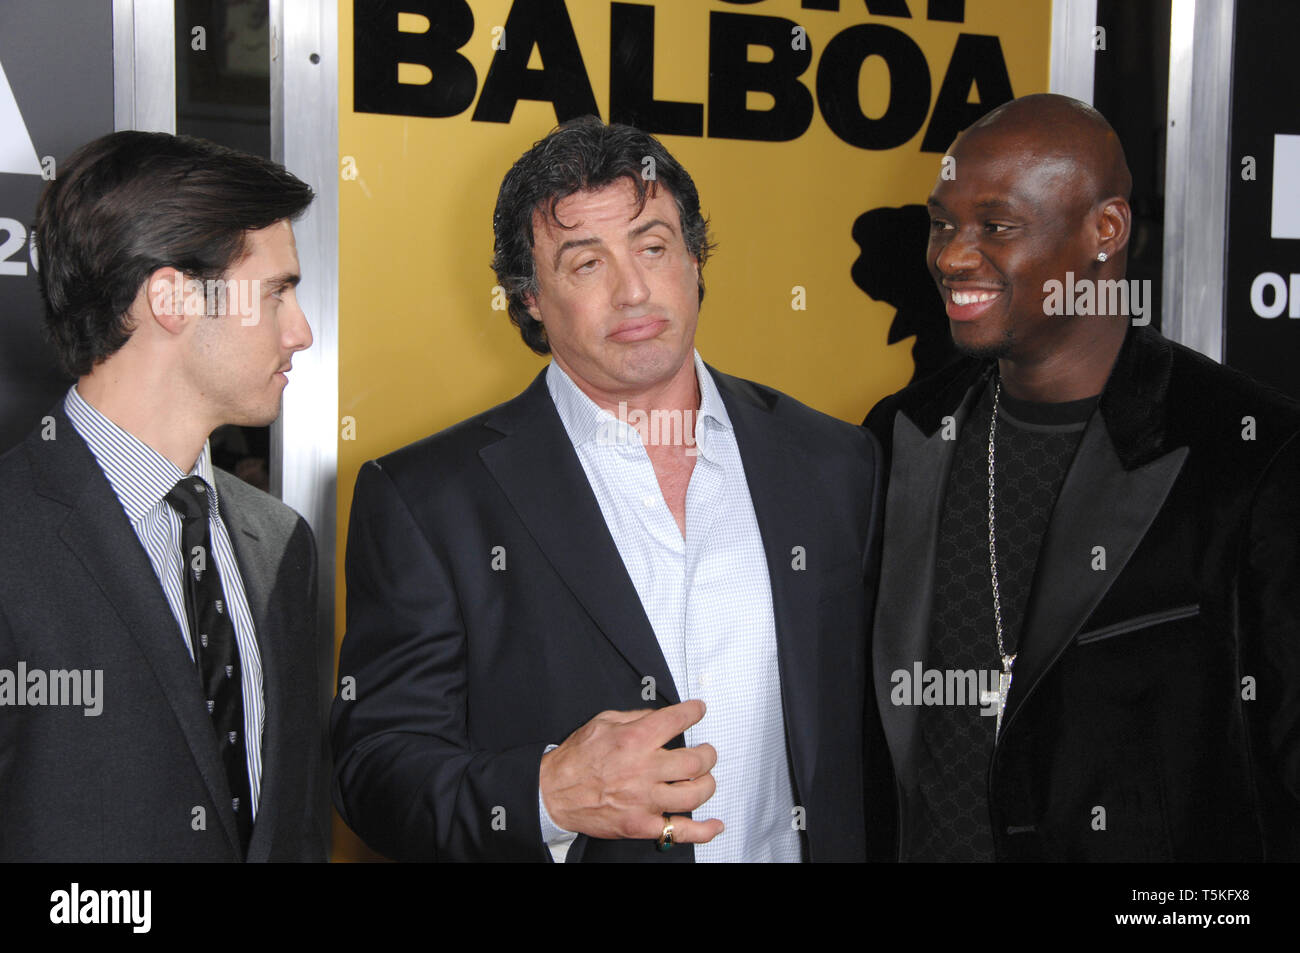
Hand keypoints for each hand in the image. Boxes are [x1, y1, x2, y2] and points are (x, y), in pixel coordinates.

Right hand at [539, 699, 722, 843]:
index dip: (694, 711)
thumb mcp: (602, 722)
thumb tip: (660, 716)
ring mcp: (645, 800)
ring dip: (707, 784)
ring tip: (703, 779)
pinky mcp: (641, 825)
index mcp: (635, 739)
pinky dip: (703, 830)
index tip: (699, 710)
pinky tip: (714, 824)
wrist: (552, 793)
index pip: (677, 719)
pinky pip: (681, 830)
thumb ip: (635, 717)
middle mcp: (644, 769)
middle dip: (708, 754)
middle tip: (706, 752)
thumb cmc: (575, 759)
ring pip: (695, 793)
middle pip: (696, 761)